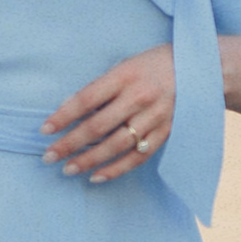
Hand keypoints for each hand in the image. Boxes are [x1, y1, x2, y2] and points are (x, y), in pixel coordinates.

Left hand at [40, 44, 174, 183]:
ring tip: (68, 169)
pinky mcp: (165, 132)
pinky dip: (116, 169)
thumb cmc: (151, 65)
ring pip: (116, 145)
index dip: (63, 116)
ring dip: (89, 160)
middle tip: (49, 157)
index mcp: (125, 75)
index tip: (45, 130)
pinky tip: (97, 176)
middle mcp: (139, 97)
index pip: (86, 100)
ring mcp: (154, 117)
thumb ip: (100, 88)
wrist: (196, 67)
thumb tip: (68, 109)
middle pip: (98, 126)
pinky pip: (138, 156)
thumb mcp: (123, 66)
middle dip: (70, 144)